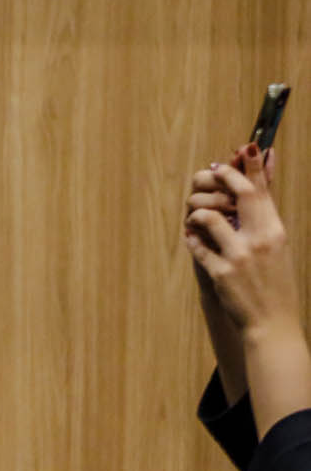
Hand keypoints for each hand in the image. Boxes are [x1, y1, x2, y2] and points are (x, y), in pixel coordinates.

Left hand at [188, 146, 300, 336]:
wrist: (272, 324)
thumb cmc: (274, 283)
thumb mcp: (278, 246)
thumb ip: (266, 215)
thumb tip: (264, 183)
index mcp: (276, 232)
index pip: (264, 190)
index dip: (253, 165)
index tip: (245, 146)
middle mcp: (260, 240)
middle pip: (239, 193)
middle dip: (222, 176)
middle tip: (212, 170)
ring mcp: (240, 256)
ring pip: (209, 216)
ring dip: (198, 213)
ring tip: (198, 219)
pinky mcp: (221, 272)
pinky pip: (196, 244)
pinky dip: (192, 240)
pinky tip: (194, 241)